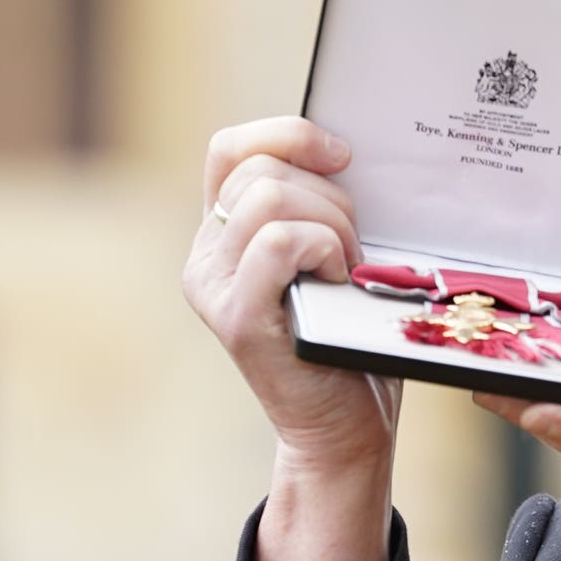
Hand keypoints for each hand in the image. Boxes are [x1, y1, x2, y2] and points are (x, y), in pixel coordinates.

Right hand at [184, 116, 397, 470]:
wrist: (347, 425)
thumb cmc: (348, 338)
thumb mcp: (331, 256)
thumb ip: (316, 208)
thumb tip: (343, 150)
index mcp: (222, 234)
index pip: (232, 149)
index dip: (288, 134)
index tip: (343, 154)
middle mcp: (204, 256)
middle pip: (263, 171)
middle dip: (330, 197)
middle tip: (355, 249)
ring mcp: (213, 287)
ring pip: (269, 199)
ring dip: (332, 225)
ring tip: (346, 271)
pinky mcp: (237, 317)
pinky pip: (278, 242)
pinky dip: (322, 249)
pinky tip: (338, 282)